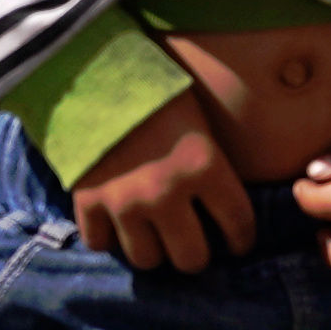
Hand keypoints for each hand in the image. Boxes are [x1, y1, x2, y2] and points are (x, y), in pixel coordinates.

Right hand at [70, 90, 253, 271]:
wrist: (93, 70)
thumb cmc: (156, 91)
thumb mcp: (199, 123)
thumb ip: (212, 166)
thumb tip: (222, 209)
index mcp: (204, 166)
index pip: (239, 225)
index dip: (242, 240)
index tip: (237, 242)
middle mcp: (166, 192)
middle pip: (191, 259)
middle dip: (196, 255)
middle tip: (193, 245)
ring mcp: (124, 201)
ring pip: (147, 259)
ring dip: (153, 249)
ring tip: (154, 236)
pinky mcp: (88, 201)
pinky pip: (101, 243)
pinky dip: (108, 237)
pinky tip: (116, 224)